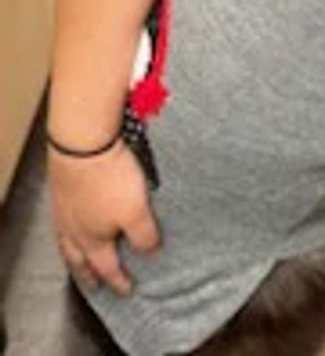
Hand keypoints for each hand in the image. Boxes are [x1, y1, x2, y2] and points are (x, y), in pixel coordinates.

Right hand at [49, 140, 160, 295]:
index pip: (107, 268)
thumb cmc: (110, 179)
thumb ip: (143, 236)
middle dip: (88, 274)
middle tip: (93, 285)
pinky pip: (63, 219)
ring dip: (74, 254)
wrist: (82, 145)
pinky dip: (68, 228)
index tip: (127, 290)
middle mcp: (74, 230)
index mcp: (93, 240)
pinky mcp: (62, 188)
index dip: (119, 281)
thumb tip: (151, 253)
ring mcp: (64, 210)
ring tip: (79, 257)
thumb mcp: (136, 212)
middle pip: (80, 261)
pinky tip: (73, 220)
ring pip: (67, 242)